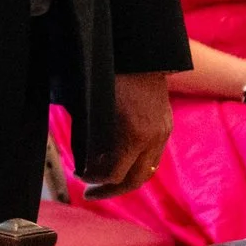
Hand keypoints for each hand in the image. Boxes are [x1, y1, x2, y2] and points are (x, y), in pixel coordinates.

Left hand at [80, 71, 172, 198]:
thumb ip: (89, 135)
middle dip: (111, 190)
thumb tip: (83, 159)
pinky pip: (153, 156)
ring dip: (126, 180)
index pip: (116, 173)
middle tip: (89, 194)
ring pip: (147, 171)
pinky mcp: (166, 126)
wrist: (141, 52)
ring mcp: (163, 133)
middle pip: (135, 180)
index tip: (80, 177)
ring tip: (105, 183)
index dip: (96, 181)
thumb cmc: (109, 75)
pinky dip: (136, 164)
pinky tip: (120, 163)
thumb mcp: (93, 106)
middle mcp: (153, 138)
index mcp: (134, 134)